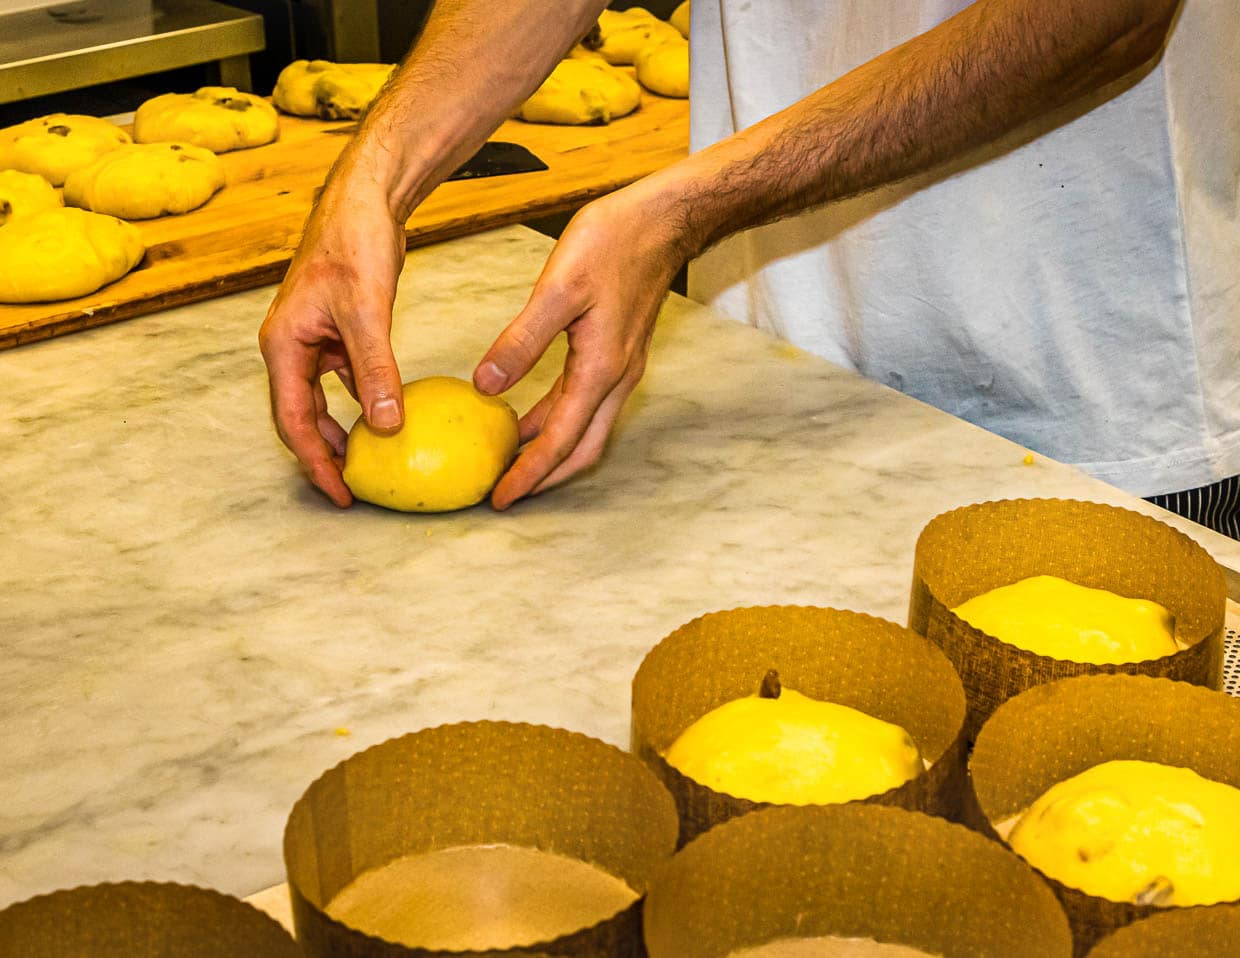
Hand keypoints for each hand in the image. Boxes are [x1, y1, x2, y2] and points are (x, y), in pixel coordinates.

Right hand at [258, 173, 407, 506]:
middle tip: (353, 490)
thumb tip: (385, 426)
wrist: (364, 200)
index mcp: (283, 345)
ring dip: (341, 431)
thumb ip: (375, 370)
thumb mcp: (367, 311)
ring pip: (322, 401)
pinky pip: (344, 379)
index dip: (316, 463)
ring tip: (367, 463)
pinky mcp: (336, 332)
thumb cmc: (354, 244)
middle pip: (301, 417)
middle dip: (323, 455)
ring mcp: (312, 340)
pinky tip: (385, 416)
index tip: (341, 495)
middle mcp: (290, 346)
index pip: (294, 421)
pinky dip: (361, 401)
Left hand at [474, 180, 687, 508]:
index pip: (560, 441)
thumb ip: (521, 341)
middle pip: (581, 451)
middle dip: (544, 478)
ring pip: (586, 431)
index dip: (528, 474)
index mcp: (599, 371)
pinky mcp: (617, 354)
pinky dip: (558, 421)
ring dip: (551, 452)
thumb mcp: (558, 290)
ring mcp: (620, 369)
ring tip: (511, 463)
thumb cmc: (613, 244)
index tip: (499, 500)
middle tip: (506, 495)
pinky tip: (529, 417)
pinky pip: (585, 405)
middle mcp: (615, 379)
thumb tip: (485, 386)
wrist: (662, 221)